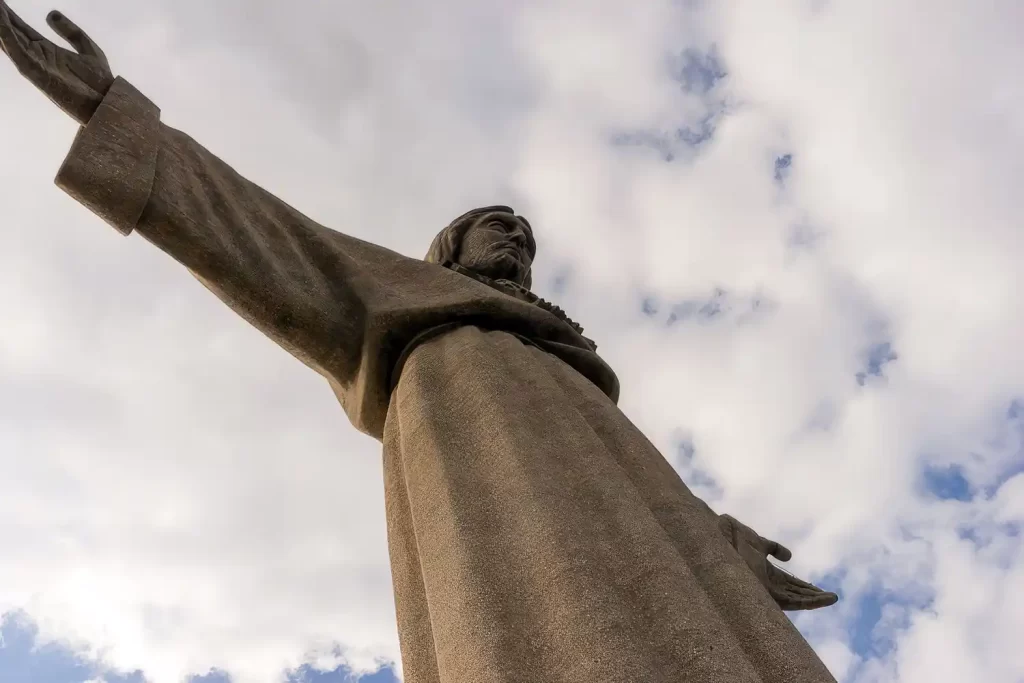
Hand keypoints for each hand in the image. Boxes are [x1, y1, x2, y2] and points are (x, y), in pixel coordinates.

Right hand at [0, 2, 112, 123]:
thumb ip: (71, 32)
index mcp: (47, 50)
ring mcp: (37, 65)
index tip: (0, 3)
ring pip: (11, 42)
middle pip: (13, 33)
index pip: (22, 29)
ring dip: (1, 27)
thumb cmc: (99, 82)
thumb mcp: (88, 49)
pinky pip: (19, 54)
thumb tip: (50, 14)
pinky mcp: (38, 74)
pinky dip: (8, 39)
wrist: (108, 102)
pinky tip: (2, 26)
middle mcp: (38, 57)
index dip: (9, 16)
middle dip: (1, 18)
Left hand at [718, 513, 838, 610]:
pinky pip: (791, 602)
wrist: (721, 536)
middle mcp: (767, 584)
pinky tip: (824, 599)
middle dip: (813, 596)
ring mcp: (766, 590)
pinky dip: (809, 601)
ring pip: (796, 600)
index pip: (790, 584)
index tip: (821, 590)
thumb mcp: (758, 542)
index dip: (805, 587)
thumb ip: (773, 548)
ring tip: (834, 598)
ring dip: (815, 599)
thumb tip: (789, 557)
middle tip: (832, 597)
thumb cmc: (732, 539)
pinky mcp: (766, 593)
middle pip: (795, 593)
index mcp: (766, 573)